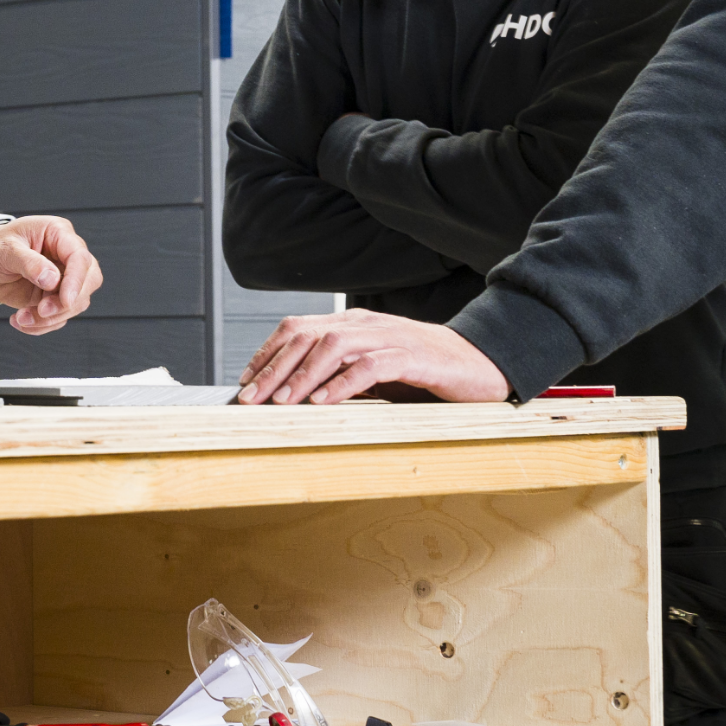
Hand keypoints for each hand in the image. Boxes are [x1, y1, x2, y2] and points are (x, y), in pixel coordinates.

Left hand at [0, 216, 101, 332]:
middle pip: (89, 281)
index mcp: (58, 233)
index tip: (65, 301)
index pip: (79, 257)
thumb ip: (29, 262)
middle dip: (67, 302)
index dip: (76, 280)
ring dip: (51, 318)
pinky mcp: (54, 297)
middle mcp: (66, 255)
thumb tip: (53, 280)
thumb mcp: (5, 249)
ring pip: (75, 304)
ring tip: (21, 318)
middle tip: (41, 311)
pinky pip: (59, 317)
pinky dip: (42, 325)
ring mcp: (63, 278)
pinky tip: (20, 321)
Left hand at [235, 308, 511, 404]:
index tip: (244, 381)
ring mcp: (389, 337)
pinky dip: (343, 383)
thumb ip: (340, 374)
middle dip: (273, 368)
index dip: (266, 353)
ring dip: (302, 375)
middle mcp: (365, 323)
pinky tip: (324, 402)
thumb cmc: (424, 372)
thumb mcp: (374, 371)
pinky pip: (371, 365)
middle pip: (306, 336)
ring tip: (281, 402)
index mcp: (352, 323)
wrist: (480, 363)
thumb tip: (297, 397)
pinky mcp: (413, 356)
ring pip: (333, 346)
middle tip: (250, 399)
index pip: (297, 328)